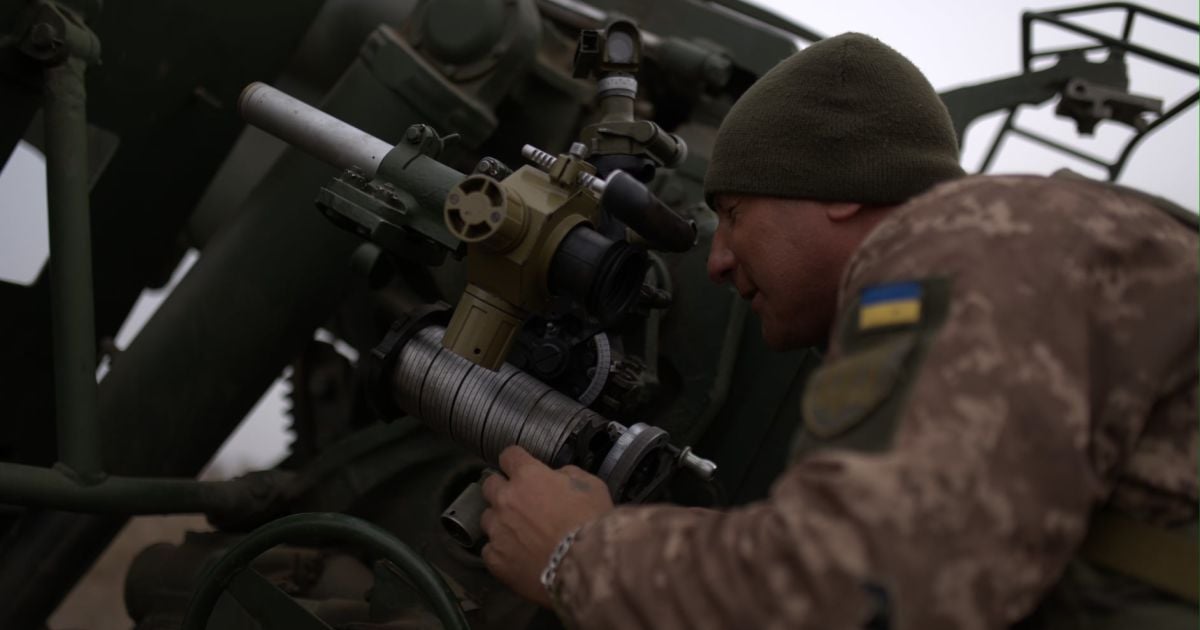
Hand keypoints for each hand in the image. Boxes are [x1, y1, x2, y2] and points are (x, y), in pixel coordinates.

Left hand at [480, 446, 613, 606]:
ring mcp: (497, 530)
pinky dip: (501, 551)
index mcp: (528, 476)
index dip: (515, 461)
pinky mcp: (495, 558)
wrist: (585, 567)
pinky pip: (489, 550)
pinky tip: (518, 557)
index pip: (509, 456)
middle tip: (520, 501)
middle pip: (489, 485)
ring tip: (520, 534)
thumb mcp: (591, 486)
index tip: (520, 467)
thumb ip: (568, 474)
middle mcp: (505, 499)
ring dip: (500, 522)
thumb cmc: (591, 523)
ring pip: (487, 518)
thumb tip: (557, 477)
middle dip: (502, 489)